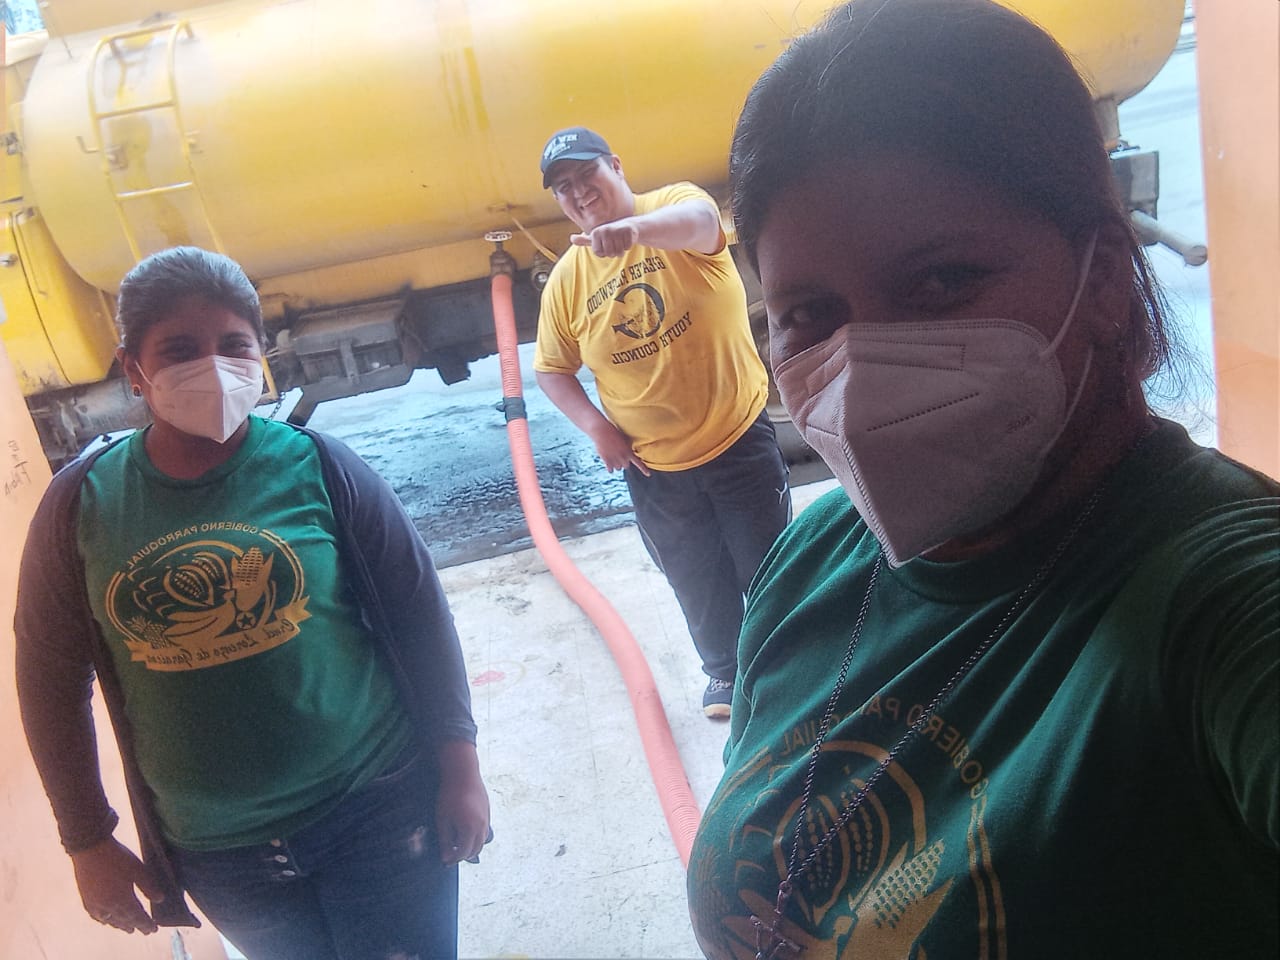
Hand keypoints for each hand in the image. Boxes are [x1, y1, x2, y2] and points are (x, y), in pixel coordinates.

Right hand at [70, 837, 162, 934]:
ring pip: (111, 920)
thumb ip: (148, 886)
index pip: (138, 916)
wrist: (90, 848)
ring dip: (121, 925)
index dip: (146, 923)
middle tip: (144, 931)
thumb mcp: (138, 869)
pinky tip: (107, 921)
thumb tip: (160, 899)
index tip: (154, 929)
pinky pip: (97, 916)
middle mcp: (108, 906)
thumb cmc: (116, 858)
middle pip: (125, 920)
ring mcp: (96, 904)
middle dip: (136, 926)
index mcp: (122, 899)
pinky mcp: (87, 900)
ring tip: (128, 929)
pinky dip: (105, 921)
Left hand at [435, 742, 489, 865]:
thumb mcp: (442, 820)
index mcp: (469, 830)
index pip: (462, 853)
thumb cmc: (450, 796)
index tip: (444, 860)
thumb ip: (445, 841)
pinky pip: (484, 830)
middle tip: (451, 855)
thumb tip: (446, 857)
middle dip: (463, 855)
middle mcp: (481, 827)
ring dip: (471, 846)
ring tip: (458, 844)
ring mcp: (487, 819)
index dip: (453, 859)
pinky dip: (476, 836)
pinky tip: (466, 831)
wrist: (463, 774)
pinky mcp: (488, 811)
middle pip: (475, 850)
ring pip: (482, 841)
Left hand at [570, 220, 640, 257]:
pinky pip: (627, 247)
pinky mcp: (628, 231)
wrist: (627, 226)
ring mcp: (617, 230)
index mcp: (596, 233)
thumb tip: (571, 239)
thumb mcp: (595, 237)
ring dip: (621, 250)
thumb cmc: (609, 234)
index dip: (603, 252)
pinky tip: (626, 239)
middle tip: (614, 243)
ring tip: (620, 241)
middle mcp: (605, 230)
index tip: (605, 244)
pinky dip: (628, 246)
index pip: (599, 253)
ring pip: (619, 252)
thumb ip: (583, 240)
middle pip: (609, 254)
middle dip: (613, 252)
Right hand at [589, 421, 649, 474]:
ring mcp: (615, 459)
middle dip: (623, 462)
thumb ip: (627, 449)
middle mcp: (623, 457)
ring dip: (616, 465)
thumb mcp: (623, 440)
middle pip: (626, 466)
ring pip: (618, 468)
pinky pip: (610, 470)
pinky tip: (608, 464)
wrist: (602, 431)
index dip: (644, 469)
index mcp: (628, 451)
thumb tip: (627, 457)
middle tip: (618, 456)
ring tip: (612, 457)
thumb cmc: (613, 433)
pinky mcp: (607, 460)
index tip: (648, 475)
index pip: (638, 462)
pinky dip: (610, 468)